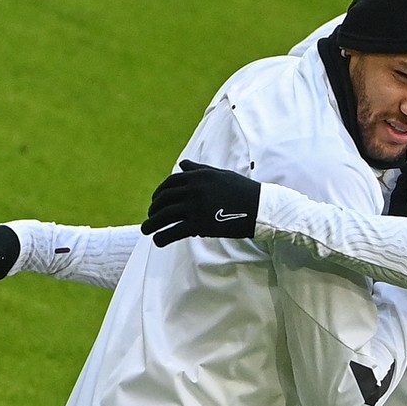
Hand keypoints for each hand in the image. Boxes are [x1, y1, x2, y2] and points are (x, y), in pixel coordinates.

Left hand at [141, 159, 259, 246]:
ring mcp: (196, 206)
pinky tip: (158, 241)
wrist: (260, 208)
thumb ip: (199, 169)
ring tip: (147, 230)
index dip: (159, 193)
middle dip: (153, 208)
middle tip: (151, 217)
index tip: (156, 201)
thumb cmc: (242, 191)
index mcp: (199, 176)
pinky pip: (174, 231)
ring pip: (164, 215)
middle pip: (164, 199)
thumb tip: (182, 164)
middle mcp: (194, 189)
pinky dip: (162, 237)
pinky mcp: (199, 224)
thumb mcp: (220, 174)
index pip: (171, 183)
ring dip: (152, 224)